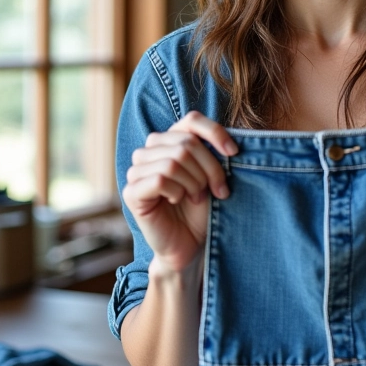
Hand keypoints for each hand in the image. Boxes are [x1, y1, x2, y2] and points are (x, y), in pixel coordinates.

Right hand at [122, 111, 236, 272]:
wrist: (191, 245)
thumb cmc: (202, 209)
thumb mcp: (211, 175)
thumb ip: (211, 153)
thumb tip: (228, 144)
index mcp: (169, 141)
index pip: (191, 120)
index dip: (215, 132)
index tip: (233, 153)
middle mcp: (149, 151)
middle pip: (186, 144)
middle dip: (210, 168)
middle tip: (217, 190)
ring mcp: (137, 170)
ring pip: (174, 161)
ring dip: (194, 183)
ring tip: (196, 197)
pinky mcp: (131, 192)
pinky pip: (160, 179)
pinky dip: (177, 191)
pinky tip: (177, 200)